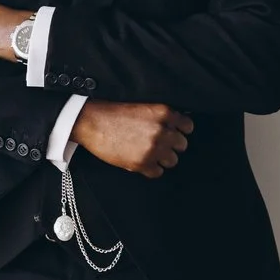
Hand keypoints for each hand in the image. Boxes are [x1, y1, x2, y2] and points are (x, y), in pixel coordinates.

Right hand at [72, 100, 193, 177]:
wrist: (92, 123)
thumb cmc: (114, 113)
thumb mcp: (143, 107)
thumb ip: (161, 117)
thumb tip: (176, 126)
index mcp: (163, 113)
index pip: (188, 126)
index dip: (181, 130)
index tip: (175, 132)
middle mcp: (161, 131)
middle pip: (182, 145)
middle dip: (172, 145)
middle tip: (159, 143)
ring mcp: (152, 149)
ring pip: (172, 160)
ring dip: (162, 158)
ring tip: (149, 153)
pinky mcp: (141, 164)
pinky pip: (158, 172)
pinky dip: (151, 169)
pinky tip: (141, 161)